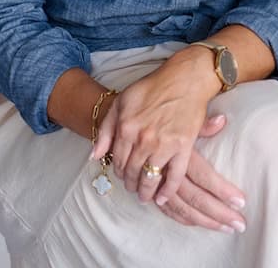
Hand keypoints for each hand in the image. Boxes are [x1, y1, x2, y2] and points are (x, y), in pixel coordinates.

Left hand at [93, 48, 219, 204]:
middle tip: (133, 188)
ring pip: (150, 178)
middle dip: (131, 184)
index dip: (119, 172)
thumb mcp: (121, 102)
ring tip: (145, 196)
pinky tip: (162, 198)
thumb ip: (105, 129)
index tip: (123, 176)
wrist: (183, 79)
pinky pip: (174, 176)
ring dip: (146, 192)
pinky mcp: (183, 147)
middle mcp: (143, 139)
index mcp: (126, 127)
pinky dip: (168, 191)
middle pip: (132, 173)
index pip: (118, 161)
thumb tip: (94, 156)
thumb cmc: (152, 88)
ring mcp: (163, 144)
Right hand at [157, 116, 246, 232]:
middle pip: (196, 198)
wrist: (123, 120)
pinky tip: (198, 222)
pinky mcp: (150, 189)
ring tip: (226, 228)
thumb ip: (202, 124)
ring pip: (182, 208)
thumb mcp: (182, 117)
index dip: (223, 190)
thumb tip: (221, 121)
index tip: (241, 201)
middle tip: (239, 224)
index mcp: (179, 150)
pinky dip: (183, 218)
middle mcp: (168, 169)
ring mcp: (157, 183)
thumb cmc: (158, 115)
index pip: (204, 176)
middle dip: (219, 213)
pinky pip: (167, 210)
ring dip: (204, 220)